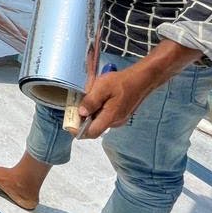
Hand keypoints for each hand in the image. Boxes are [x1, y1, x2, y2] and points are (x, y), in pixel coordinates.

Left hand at [77, 40, 200, 138]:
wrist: (142, 79)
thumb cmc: (123, 82)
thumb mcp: (103, 87)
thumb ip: (91, 101)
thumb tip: (80, 113)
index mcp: (110, 117)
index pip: (91, 133)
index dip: (78, 131)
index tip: (69, 122)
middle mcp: (115, 122)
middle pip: (94, 127)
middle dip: (82, 119)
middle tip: (75, 106)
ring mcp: (119, 119)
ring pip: (99, 121)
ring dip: (90, 113)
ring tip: (87, 98)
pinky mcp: (120, 115)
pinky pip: (105, 116)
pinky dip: (98, 110)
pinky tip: (98, 98)